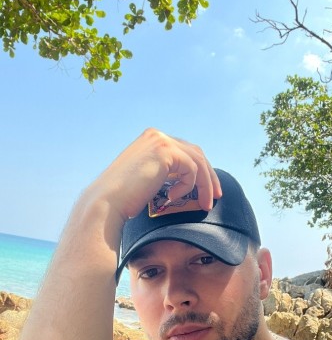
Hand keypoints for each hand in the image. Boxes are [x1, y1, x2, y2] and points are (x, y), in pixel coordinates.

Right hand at [92, 128, 221, 221]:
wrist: (106, 202)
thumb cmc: (123, 199)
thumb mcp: (147, 179)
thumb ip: (165, 173)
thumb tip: (186, 180)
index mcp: (151, 140)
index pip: (185, 151)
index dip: (201, 170)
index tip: (209, 190)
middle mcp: (156, 135)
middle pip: (196, 152)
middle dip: (209, 175)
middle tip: (216, 196)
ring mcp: (160, 140)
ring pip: (197, 161)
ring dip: (205, 184)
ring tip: (205, 204)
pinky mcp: (164, 150)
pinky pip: (191, 169)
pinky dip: (188, 186)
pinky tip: (172, 197)